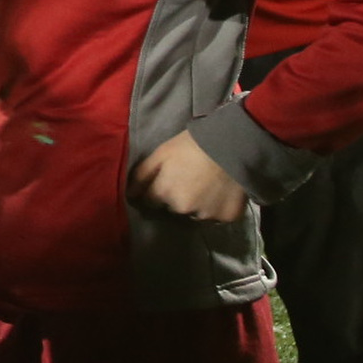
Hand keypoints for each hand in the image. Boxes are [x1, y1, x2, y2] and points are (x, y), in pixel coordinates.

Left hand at [129, 129, 250, 223]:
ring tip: (206, 186)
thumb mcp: (161, 153)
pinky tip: (221, 192)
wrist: (233, 144)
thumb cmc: (192, 145)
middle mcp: (182, 209)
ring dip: (197, 205)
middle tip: (189, 180)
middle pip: (173, 209)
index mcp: (164, 193)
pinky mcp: (227, 218)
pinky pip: (217, 217)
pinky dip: (217, 208)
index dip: (157, 191)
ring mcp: (206, 216)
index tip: (166, 181)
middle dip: (176, 198)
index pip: (150, 202)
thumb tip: (129, 194)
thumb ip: (142, 175)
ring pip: (195, 215)